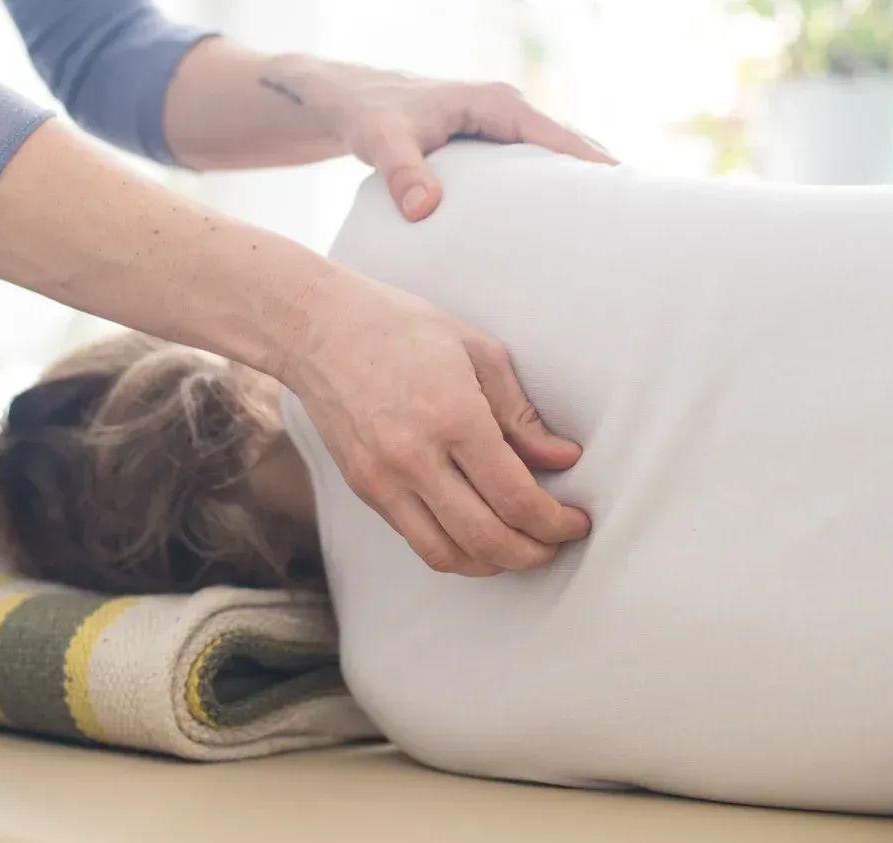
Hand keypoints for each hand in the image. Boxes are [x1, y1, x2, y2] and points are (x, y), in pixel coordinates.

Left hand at [259, 56, 614, 220]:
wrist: (346, 102)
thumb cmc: (366, 115)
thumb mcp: (380, 141)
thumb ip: (402, 172)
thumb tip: (426, 209)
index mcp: (495, 102)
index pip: (556, 134)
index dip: (591, 161)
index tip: (626, 191)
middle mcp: (506, 110)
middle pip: (568, 145)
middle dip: (600, 177)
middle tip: (636, 224)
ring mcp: (499, 128)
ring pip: (553, 158)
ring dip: (579, 186)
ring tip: (614, 232)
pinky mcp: (489, 146)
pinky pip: (531, 168)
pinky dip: (551, 190)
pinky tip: (562, 228)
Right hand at [281, 268, 588, 575]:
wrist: (318, 328)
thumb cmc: (400, 327)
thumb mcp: (476, 351)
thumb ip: (520, 412)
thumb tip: (563, 458)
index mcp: (453, 416)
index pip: (516, 497)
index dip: (555, 522)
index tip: (575, 522)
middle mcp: (415, 456)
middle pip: (487, 538)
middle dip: (532, 552)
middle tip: (554, 543)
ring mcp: (383, 477)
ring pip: (447, 555)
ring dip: (491, 564)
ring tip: (517, 548)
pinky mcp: (363, 487)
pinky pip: (415, 539)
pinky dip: (453, 550)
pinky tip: (474, 535)